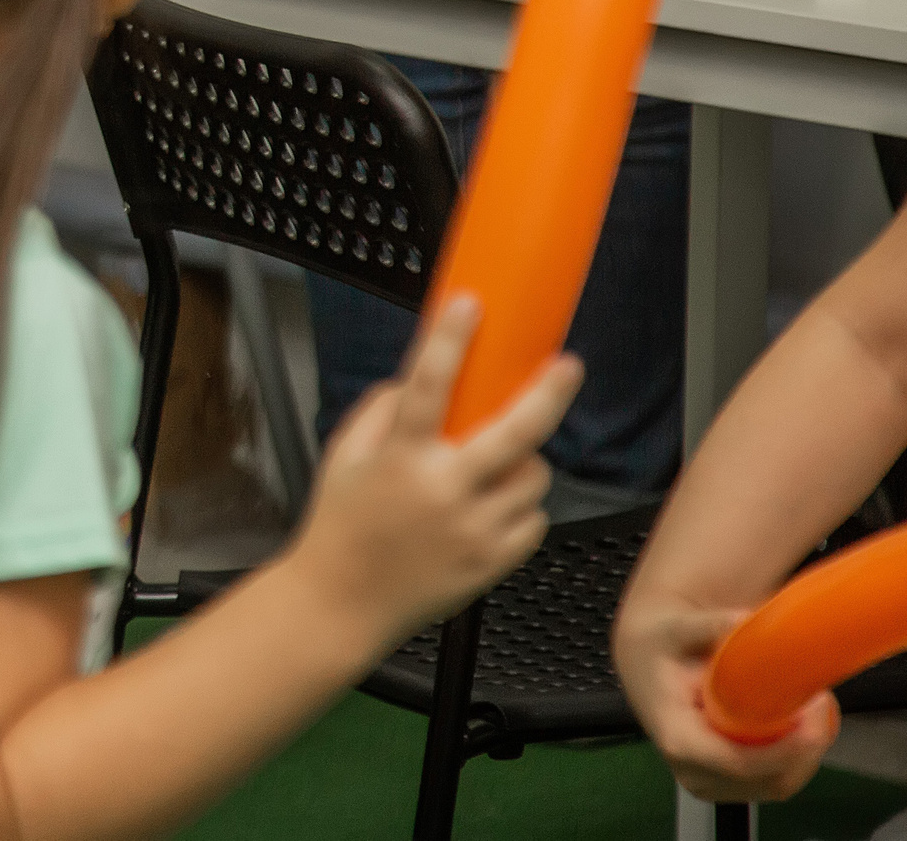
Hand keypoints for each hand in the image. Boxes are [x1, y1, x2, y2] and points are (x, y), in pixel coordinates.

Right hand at [288, 296, 584, 644]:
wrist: (342, 603)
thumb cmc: (339, 528)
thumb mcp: (343, 457)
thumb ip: (381, 412)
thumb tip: (420, 380)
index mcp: (400, 457)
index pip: (429, 383)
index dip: (451, 338)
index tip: (470, 304)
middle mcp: (443, 490)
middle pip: (515, 431)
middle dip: (548, 393)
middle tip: (566, 367)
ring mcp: (473, 529)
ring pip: (531, 477)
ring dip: (519, 464)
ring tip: (488, 472)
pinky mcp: (493, 561)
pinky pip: (532, 520)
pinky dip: (517, 508)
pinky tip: (484, 512)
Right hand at [613, 589, 837, 803]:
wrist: (646, 662)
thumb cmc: (661, 648)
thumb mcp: (678, 629)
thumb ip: (710, 625)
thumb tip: (745, 619)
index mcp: (677, 736)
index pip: (738, 762)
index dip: (784, 750)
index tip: (811, 718)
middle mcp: (691, 769)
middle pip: (767, 779)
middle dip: (805, 747)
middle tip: (820, 701)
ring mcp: (710, 781)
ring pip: (777, 785)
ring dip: (806, 754)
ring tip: (813, 709)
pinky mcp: (726, 784)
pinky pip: (775, 783)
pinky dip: (798, 760)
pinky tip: (801, 727)